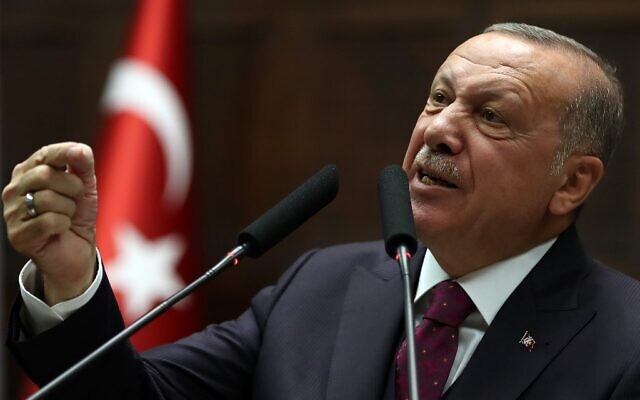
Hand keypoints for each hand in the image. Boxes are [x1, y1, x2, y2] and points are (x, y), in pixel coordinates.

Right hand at [2, 142, 97, 304]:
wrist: (77, 250)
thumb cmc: (77, 214)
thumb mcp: (85, 186)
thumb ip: (83, 165)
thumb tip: (80, 149)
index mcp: (29, 172)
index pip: (45, 154)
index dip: (66, 153)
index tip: (81, 156)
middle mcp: (15, 189)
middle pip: (45, 175)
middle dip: (71, 187)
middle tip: (75, 199)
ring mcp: (12, 212)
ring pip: (47, 199)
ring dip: (68, 209)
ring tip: (66, 216)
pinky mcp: (17, 235)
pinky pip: (48, 221)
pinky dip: (63, 225)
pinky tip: (60, 229)